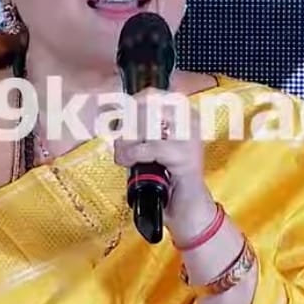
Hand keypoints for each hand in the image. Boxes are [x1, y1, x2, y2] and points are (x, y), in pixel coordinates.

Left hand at [110, 88, 214, 237]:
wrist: (188, 209)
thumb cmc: (170, 178)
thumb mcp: (153, 147)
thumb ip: (140, 130)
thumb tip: (113, 118)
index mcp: (184, 114)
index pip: (152, 94)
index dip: (129, 104)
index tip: (115, 121)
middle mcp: (191, 120)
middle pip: (148, 103)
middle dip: (126, 122)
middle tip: (120, 143)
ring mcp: (190, 137)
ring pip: (147, 123)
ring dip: (127, 140)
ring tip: (124, 155)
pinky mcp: (186, 157)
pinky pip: (150, 147)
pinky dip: (132, 155)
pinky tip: (127, 162)